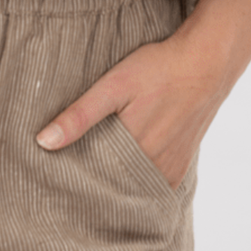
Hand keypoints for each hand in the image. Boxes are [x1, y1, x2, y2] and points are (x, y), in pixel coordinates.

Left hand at [34, 20, 236, 189]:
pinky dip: (138, 179)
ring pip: (133, 187)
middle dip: (93, 182)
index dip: (73, 178)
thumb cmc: (158, 69)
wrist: (206, 63)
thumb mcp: (114, 85)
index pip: (92, 179)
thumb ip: (80, 115)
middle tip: (70, 176)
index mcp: (132, 150)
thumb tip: (43, 142)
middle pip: (113, 185)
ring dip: (116, 181)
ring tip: (96, 169)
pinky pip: (153, 184)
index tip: (55, 177)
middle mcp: (152, 167)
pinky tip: (125, 166)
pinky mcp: (180, 166)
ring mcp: (169, 169)